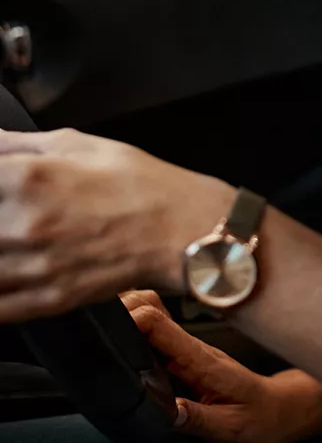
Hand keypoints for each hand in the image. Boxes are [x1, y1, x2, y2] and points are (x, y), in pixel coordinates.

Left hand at [0, 128, 233, 319]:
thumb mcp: (80, 143)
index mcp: (28, 178)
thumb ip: (17, 143)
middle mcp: (22, 224)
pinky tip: (9, 269)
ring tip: (12, 237)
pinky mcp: (44, 301)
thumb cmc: (139, 184)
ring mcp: (31, 268)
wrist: (181, 229)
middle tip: (9, 212)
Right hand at [122, 290, 321, 441]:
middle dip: (126, 305)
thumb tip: (166, 412)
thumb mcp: (230, 426)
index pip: (162, 326)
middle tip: (98, 313)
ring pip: (154, 319)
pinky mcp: (187, 358)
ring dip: (130, 313)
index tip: (113, 322)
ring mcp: (190, 351)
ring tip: (104, 318)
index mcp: (203, 361)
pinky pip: (158, 335)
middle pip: (153, 312)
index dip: (135, 318)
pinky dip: (138, 328)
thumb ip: (196, 418)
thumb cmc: (261, 415)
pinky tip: (123, 332)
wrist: (280, 409)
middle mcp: (194, 349)